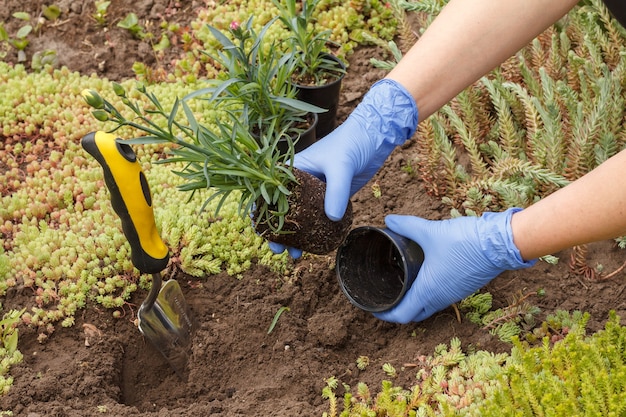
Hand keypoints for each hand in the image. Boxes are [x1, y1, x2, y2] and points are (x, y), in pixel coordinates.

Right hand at [268, 79, 417, 256]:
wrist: (375, 137)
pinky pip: (321, 218)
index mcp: (294, 169)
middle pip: (283, 211)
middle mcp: (301, 182)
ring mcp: (317, 191)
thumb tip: (332, 218)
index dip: (262, 213)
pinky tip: (318, 246)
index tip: (262, 232)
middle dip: (278, 233)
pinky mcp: (332, 197)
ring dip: (297, 237)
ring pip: (302, 218)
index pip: (271, 192)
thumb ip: (335, 191)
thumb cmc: (352, 143)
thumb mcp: (341, 165)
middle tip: (279, 251)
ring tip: (296, 256)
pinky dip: (317, 232)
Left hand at [373, 208, 535, 322]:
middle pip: (414, 314)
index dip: (385, 314)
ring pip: (429, 307)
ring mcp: (453, 294)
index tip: (374, 307)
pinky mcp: (463, 287)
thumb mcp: (430, 231)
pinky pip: (441, 299)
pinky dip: (428, 295)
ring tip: (401, 287)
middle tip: (385, 297)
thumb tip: (389, 219)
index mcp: (427, 290)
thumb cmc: (464, 241)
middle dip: (398, 310)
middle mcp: (440, 298)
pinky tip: (424, 278)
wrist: (499, 243)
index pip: (402, 314)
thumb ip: (407, 225)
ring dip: (414, 303)